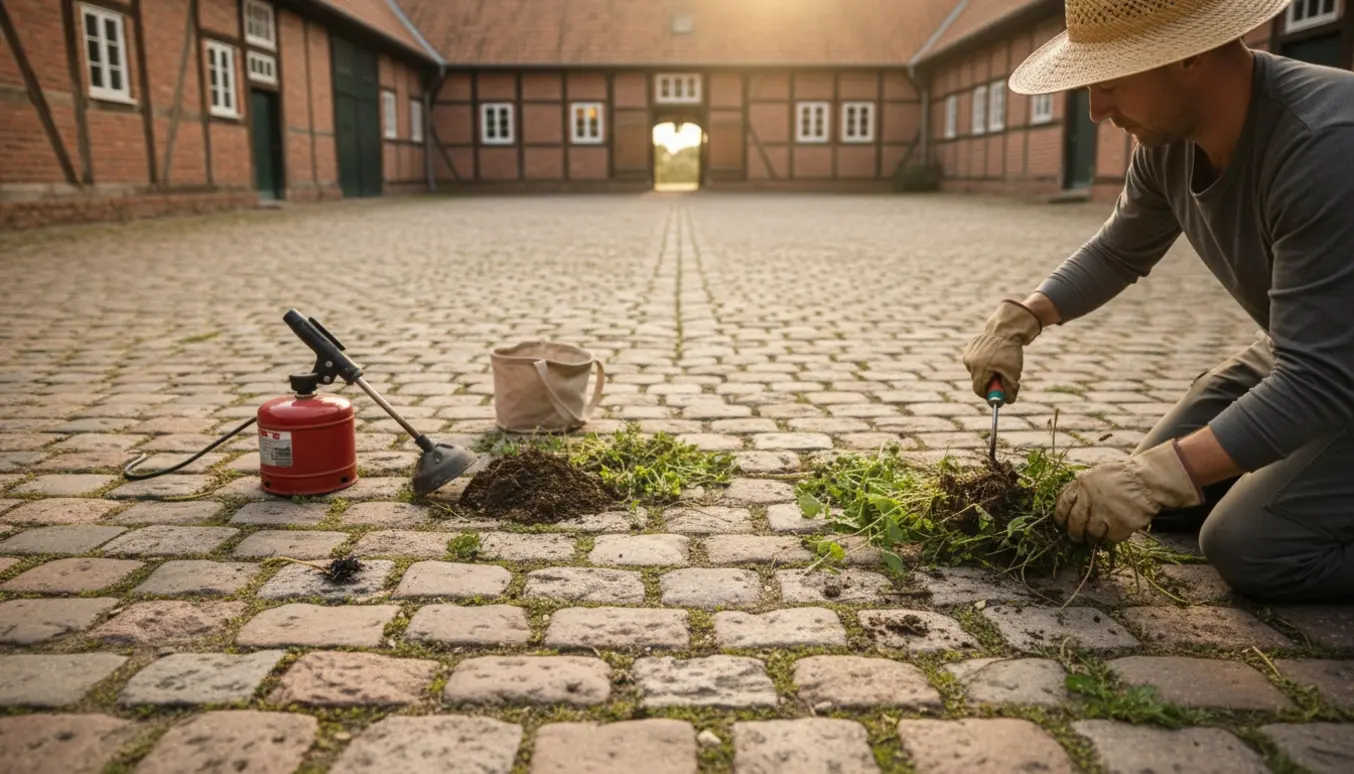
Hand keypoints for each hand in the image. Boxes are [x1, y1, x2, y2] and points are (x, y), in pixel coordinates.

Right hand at [962, 300, 1042, 401]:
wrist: (1004, 330)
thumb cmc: (1009, 352)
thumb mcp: (1013, 373)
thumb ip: (1009, 390)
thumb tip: (1006, 401)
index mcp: (979, 370)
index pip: (980, 390)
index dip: (989, 394)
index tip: (998, 394)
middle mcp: (970, 363)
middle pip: (978, 381)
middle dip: (989, 382)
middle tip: (1000, 378)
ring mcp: (968, 355)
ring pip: (976, 371)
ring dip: (986, 371)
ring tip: (998, 362)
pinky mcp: (969, 349)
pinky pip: (975, 361)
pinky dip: (983, 362)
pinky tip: (992, 355)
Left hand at [1055, 440, 1204, 542]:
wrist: (1148, 480)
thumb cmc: (1123, 476)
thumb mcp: (1096, 474)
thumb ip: (1082, 487)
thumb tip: (1068, 502)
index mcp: (1082, 484)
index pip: (1063, 504)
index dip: (1059, 517)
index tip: (1060, 523)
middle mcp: (1090, 499)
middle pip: (1075, 523)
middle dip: (1074, 533)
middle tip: (1076, 537)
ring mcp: (1105, 513)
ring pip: (1091, 533)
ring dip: (1091, 538)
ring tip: (1094, 538)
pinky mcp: (1120, 525)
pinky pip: (1111, 537)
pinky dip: (1111, 536)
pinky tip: (1114, 531)